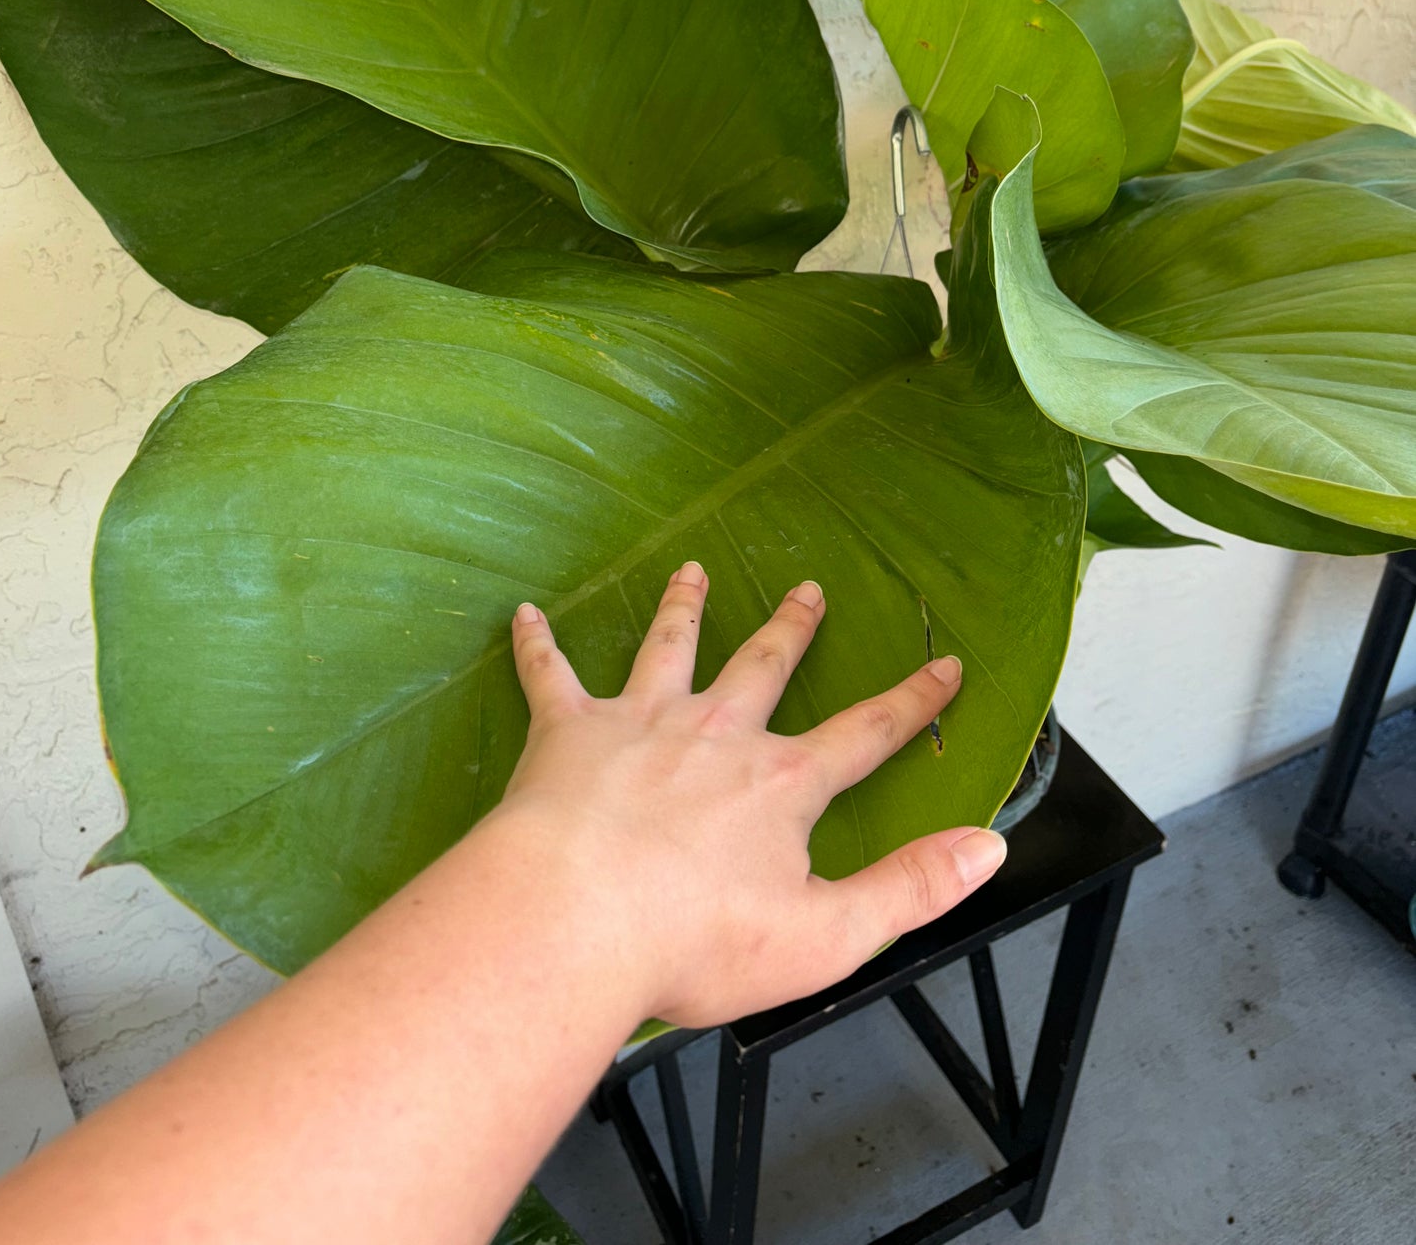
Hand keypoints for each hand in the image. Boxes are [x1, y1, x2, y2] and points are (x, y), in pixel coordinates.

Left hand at [493, 560, 1006, 1028]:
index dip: (911, 703)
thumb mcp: (828, 935)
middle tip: (807, 589)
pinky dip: (537, 644)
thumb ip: (912, 888)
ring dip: (682, 608)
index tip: (946, 667)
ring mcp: (639, 724)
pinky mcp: (566, 733)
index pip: (866, 735)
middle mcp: (715, 734)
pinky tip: (524, 614)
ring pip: (668, 649)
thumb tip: (988, 849)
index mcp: (781, 784)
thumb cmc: (693, 941)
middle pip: (762, 666)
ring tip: (691, 571)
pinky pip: (550, 675)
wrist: (573, 921)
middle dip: (791, 628)